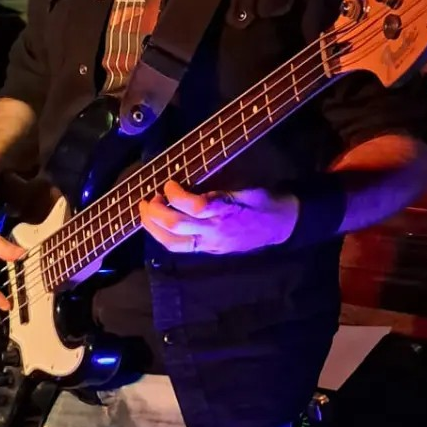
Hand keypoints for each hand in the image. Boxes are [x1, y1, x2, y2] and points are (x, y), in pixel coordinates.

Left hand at [139, 180, 298, 254]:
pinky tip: (157, 224)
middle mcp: (215, 230)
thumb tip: (192, 175)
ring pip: (173, 243)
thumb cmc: (263, 199)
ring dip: (153, 227)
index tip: (169, 182)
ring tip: (145, 211)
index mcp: (227, 211)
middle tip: (149, 197)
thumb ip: (220, 185)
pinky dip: (163, 236)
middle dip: (155, 212)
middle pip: (177, 226)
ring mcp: (211, 244)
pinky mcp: (210, 251)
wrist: (281, 226)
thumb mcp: (246, 185)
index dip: (176, 194)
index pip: (195, 206)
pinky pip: (180, 248)